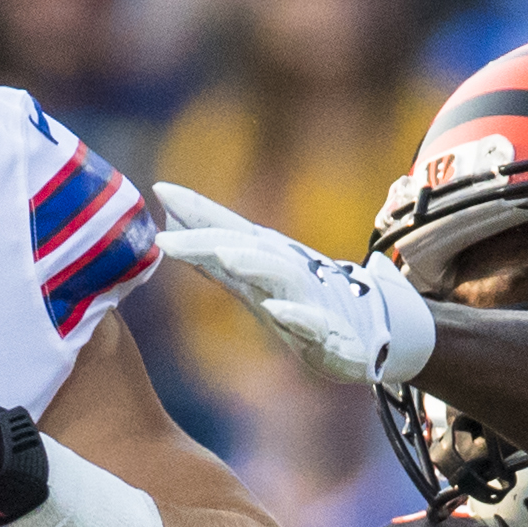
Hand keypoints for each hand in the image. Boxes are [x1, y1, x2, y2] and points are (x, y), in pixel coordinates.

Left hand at [153, 185, 436, 389]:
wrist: (368, 336)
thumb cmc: (302, 304)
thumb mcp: (253, 283)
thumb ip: (211, 260)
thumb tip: (167, 230)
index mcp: (266, 259)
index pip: (227, 228)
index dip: (196, 210)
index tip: (159, 190)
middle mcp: (287, 271)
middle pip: (245, 248)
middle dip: (208, 239)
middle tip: (166, 238)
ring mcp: (310, 299)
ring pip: (281, 277)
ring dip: (254, 264)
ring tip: (225, 255)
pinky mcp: (332, 333)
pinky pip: (314, 324)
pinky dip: (298, 316)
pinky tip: (277, 311)